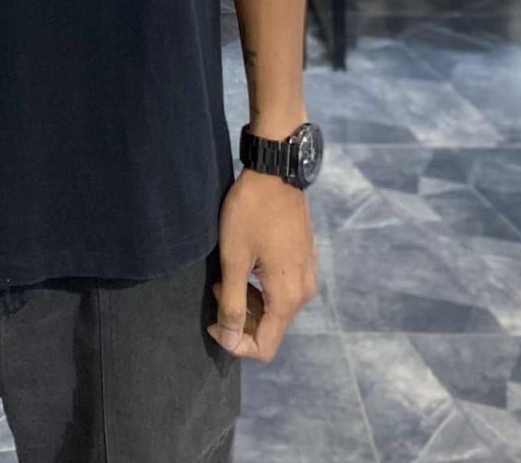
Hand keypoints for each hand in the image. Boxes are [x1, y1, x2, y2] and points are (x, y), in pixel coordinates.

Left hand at [206, 169, 317, 361]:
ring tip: (226, 274)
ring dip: (248, 301)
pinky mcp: (305, 258)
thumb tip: (229, 339)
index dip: (234, 343)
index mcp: (288, 298)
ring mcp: (308, 274)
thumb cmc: (250, 214)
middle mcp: (304, 292)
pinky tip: (245, 262)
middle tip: (217, 288)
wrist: (275, 172)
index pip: (264, 347)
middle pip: (270, 328)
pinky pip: (282, 288)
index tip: (213, 320)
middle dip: (239, 318)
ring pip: (275, 308)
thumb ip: (232, 304)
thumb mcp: (234, 259)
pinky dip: (260, 286)